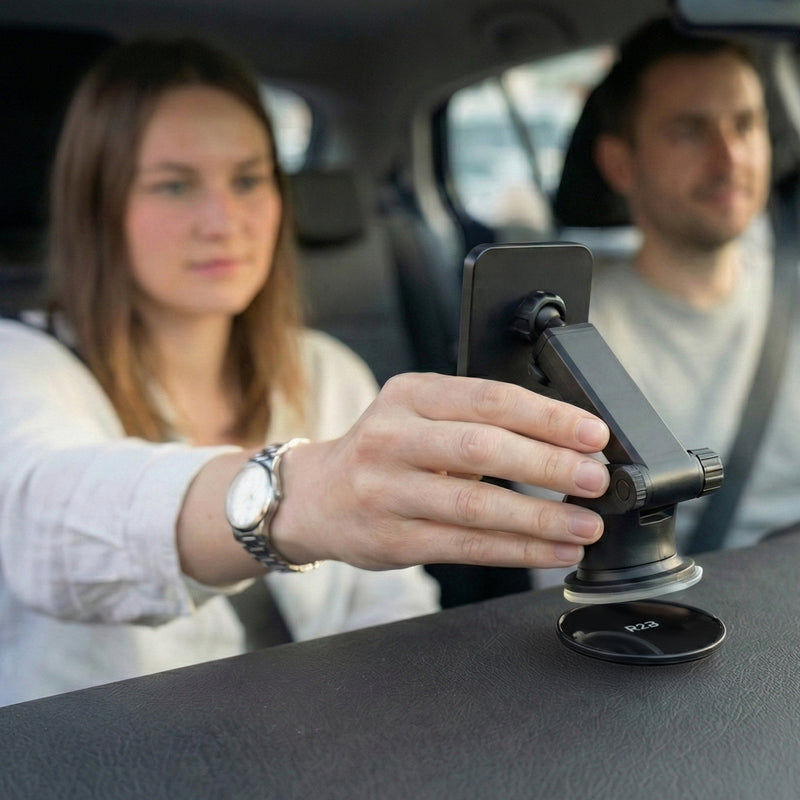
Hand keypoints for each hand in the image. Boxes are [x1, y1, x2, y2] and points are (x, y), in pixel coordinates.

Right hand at [274, 373, 609, 570]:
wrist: (315, 496)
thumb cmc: (384, 452)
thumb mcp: (418, 415)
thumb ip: (477, 421)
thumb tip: (566, 442)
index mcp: (409, 395)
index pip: (488, 399)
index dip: (547, 416)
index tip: (593, 434)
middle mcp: (392, 438)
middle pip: (481, 448)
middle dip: (548, 465)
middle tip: (596, 480)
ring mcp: (387, 491)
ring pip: (474, 506)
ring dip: (539, 518)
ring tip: (585, 526)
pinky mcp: (391, 538)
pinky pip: (464, 546)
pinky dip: (516, 551)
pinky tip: (552, 551)